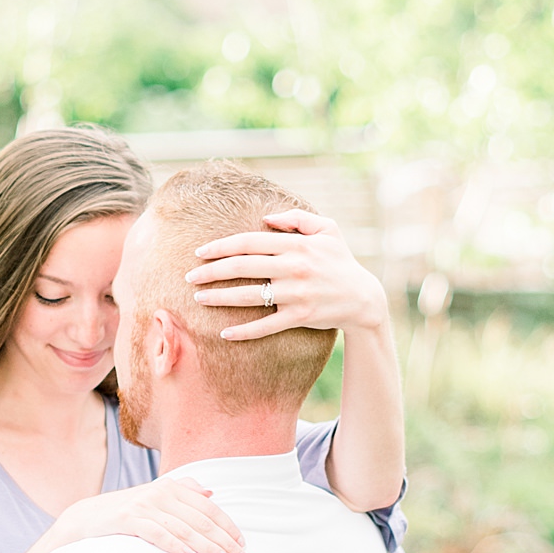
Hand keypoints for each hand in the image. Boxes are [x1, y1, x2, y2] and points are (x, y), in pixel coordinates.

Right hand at [49, 478, 245, 552]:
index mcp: (172, 486)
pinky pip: (156, 533)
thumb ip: (183, 490)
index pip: (209, 507)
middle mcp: (160, 492)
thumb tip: (211, 491)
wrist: (87, 516)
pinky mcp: (128, 519)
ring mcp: (144, 505)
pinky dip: (174, 545)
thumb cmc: (127, 510)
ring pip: (183, 527)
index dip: (228, 526)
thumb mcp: (155, 496)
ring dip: (206, 546)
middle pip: (201, 519)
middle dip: (223, 540)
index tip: (243, 545)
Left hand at [185, 211, 388, 343]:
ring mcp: (296, 294)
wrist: (363, 298)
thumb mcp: (327, 229)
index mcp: (296, 244)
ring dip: (220, 298)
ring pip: (249, 296)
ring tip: (199, 298)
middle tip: (190, 277)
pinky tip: (224, 333)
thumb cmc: (340, 261)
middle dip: (211, 271)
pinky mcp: (299, 317)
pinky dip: (244, 331)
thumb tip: (265, 218)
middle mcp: (294, 267)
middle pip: (242, 267)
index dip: (221, 246)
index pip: (249, 242)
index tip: (200, 252)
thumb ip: (296, 219)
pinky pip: (266, 326)